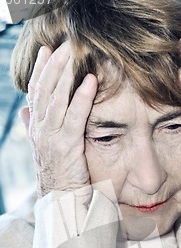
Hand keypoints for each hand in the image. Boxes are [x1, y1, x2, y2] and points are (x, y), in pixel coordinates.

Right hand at [20, 42, 97, 197]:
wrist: (60, 203)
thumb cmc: (58, 177)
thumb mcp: (45, 149)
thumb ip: (35, 129)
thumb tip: (24, 112)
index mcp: (36, 129)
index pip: (35, 94)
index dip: (40, 71)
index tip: (46, 51)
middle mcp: (40, 130)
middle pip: (43, 90)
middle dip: (52, 65)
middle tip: (63, 44)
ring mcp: (52, 138)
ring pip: (55, 99)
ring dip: (64, 74)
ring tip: (73, 53)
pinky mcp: (67, 146)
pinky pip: (74, 117)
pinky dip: (81, 98)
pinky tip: (90, 81)